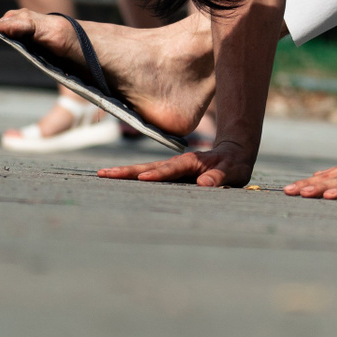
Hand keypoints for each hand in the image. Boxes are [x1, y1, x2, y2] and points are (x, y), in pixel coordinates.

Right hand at [99, 143, 253, 187]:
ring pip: (145, 169)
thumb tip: (204, 184)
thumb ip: (219, 176)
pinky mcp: (169, 173)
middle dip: (128, 171)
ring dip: (125, 172)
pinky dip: (132, 176)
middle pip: (149, 167)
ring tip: (103, 174)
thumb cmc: (233, 164)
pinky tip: (116, 180)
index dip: (157, 175)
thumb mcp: (232, 171)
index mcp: (191, 163)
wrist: (233, 152)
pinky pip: (148, 174)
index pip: (171, 170)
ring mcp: (171, 167)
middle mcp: (177, 163)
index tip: (141, 180)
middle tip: (104, 174)